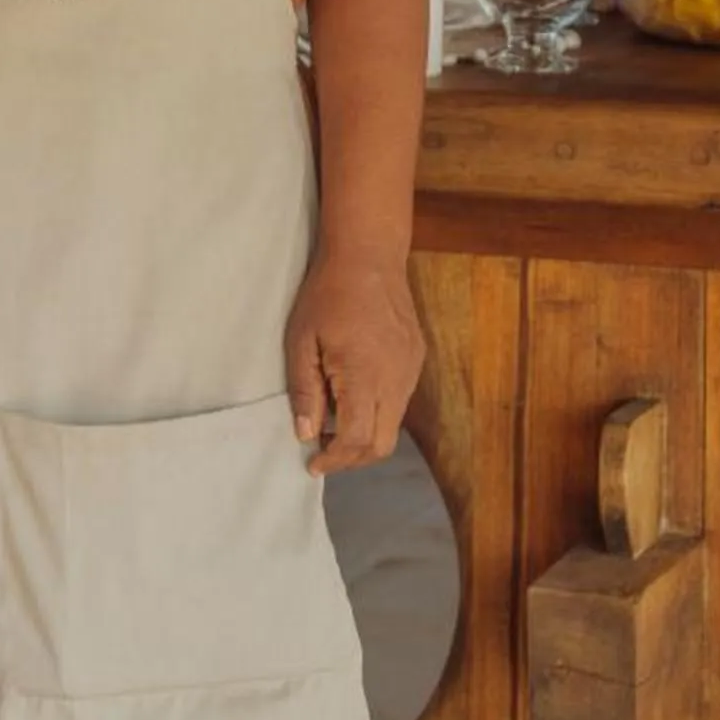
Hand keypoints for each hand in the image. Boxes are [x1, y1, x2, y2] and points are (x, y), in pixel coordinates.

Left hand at [284, 252, 423, 476]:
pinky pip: (399, 400)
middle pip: (382, 444)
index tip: (312, 464)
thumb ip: (305, 391)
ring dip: (365, 435)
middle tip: (322, 450)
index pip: (357, 440)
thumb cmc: (327, 295)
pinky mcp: (417, 359)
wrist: (369, 256)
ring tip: (332, 420)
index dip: (334, 460)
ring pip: (394, 424)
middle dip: (352, 457)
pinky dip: (378, 411)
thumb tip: (305, 434)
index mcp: (365, 376)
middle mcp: (396, 379)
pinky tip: (353, 394)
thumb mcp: (301, 341)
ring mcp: (411, 370)